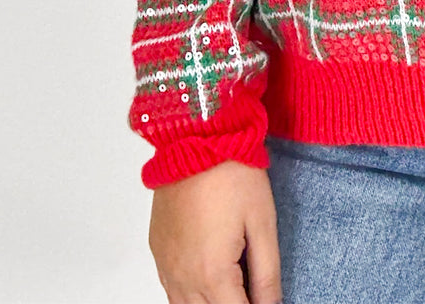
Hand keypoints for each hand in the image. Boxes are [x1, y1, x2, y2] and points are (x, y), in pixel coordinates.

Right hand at [148, 159, 281, 302]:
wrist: (195, 137)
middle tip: (251, 292)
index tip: (266, 302)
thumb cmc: (231, 173)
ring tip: (233, 287)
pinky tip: (208, 280)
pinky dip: (189, 294)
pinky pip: (170, 290)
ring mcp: (166, 265)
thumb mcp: (262, 223)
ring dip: (209, 303)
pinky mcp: (157, 251)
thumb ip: (267, 274)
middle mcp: (183, 277)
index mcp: (212, 274)